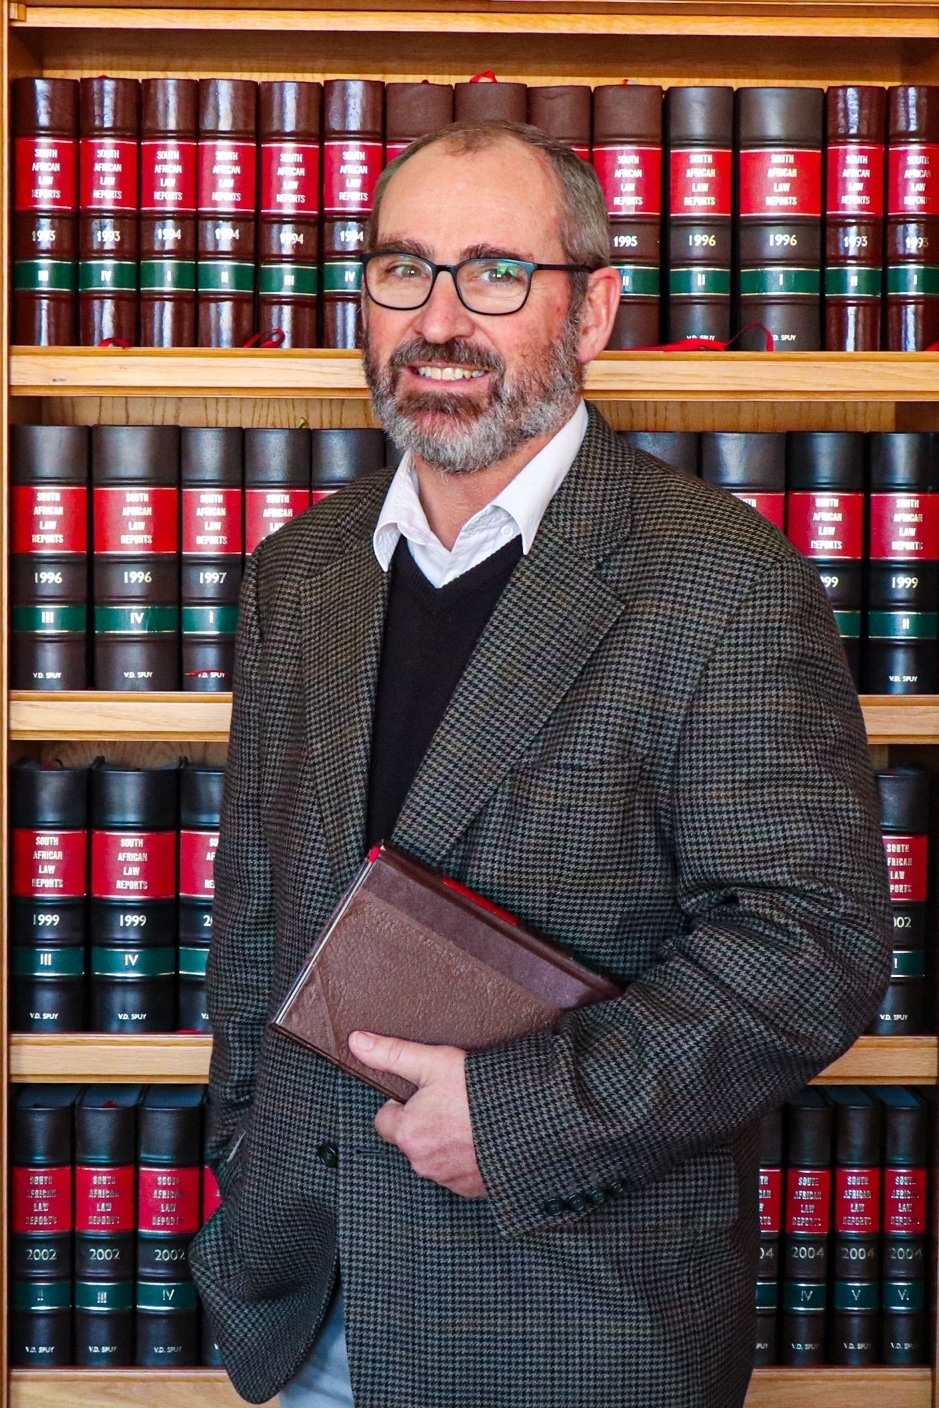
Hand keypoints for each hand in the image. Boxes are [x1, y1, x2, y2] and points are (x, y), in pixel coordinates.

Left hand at [347, 1031, 487, 1198]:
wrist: (528, 1118)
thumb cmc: (480, 1091)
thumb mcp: (433, 1061)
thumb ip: (392, 1053)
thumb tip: (358, 1042)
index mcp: (408, 1133)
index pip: (385, 1120)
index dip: (402, 1102)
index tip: (423, 1092)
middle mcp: (423, 1162)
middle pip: (410, 1139)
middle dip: (424, 1122)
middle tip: (449, 1101)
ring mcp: (449, 1179)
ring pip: (434, 1156)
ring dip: (444, 1141)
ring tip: (467, 1117)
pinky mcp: (472, 1189)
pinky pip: (458, 1172)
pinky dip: (465, 1157)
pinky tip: (480, 1136)